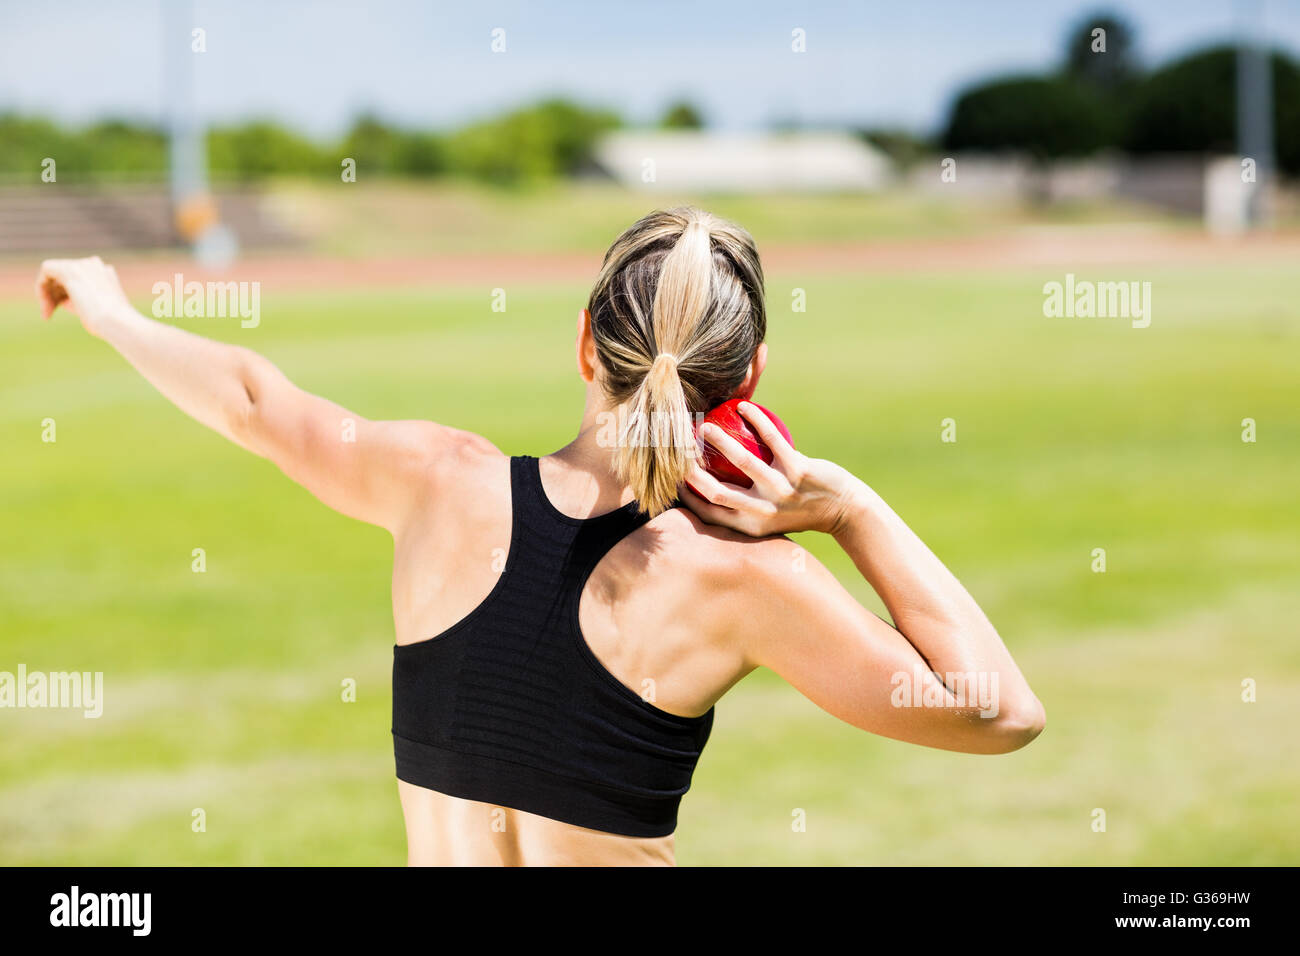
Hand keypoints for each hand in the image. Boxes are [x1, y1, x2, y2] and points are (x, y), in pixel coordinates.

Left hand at [36, 256, 131, 337]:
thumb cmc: (109, 324)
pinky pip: (46, 270)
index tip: (62, 310)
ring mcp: (82, 265)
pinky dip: (41, 286)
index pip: (77, 279)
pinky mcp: (69, 269)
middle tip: (48, 314)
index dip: (65, 294)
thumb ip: (80, 300)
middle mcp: (94, 265)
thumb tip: (61, 300)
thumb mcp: (96, 311)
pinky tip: (45, 303)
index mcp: (105, 273)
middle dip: (54, 294)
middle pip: (63, 276)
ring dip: (46, 294)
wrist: (116, 321)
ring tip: (47, 314)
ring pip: (53, 273)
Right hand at [680, 400, 863, 536]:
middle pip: (718, 492)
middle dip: (693, 471)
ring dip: (720, 440)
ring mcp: (782, 491)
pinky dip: (755, 419)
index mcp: (751, 526)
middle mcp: (764, 512)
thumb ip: (743, 507)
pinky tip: (742, 407)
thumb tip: (707, 488)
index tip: (675, 476)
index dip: (688, 496)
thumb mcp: (769, 518)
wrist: (842, 509)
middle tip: (680, 450)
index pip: (710, 513)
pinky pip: (771, 439)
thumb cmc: (799, 509)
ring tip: (705, 425)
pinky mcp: (799, 470)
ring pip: (742, 461)